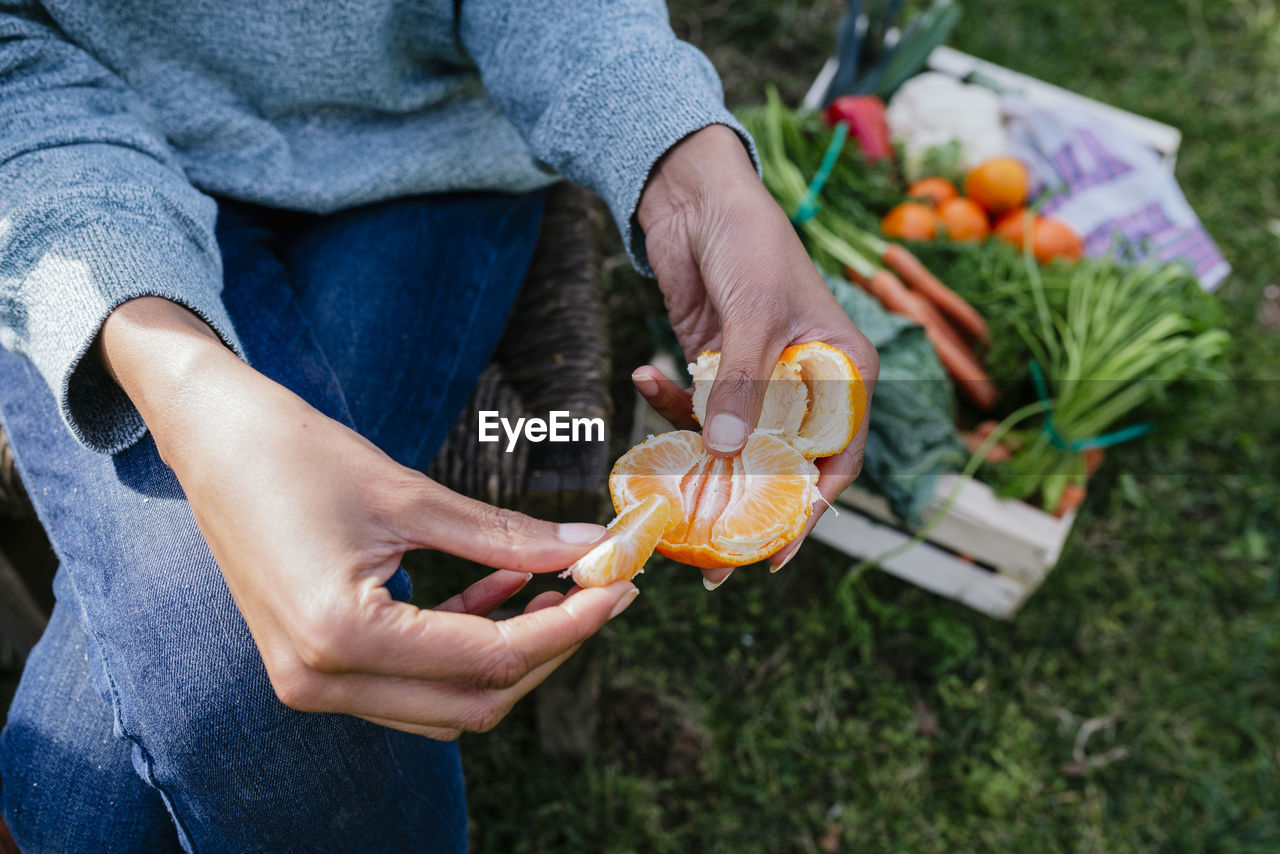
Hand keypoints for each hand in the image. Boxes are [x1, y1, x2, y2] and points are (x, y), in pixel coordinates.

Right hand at [97, 298, 637, 738]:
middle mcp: (321, 679)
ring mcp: (310, 682)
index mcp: (342, 637)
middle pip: (473, 699)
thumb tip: (591, 548)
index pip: (490, 657)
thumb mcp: (411, 495)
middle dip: (548, 648)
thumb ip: (506, 536)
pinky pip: (410, 681)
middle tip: (599, 590)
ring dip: (508, 654)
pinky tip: (505, 588)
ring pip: (445, 704)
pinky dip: (463, 645)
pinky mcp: (313, 665)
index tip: (619, 588)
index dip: (568, 626)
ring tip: (560, 588)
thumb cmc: (295, 451)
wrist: (209, 436)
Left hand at [635, 125, 878, 584]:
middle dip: (743, 503)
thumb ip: (744, 387)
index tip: (775, 553)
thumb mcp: (754, 315)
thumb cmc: (749, 241)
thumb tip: (728, 454)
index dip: (810, 510)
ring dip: (695, 459)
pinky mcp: (714, 367)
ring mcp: (757, 378)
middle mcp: (806, 383)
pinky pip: (694, 406)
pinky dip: (667, 400)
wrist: (695, 192)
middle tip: (708, 554)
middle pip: (781, 462)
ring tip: (661, 489)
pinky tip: (643, 373)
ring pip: (731, 442)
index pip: (837, 458)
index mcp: (843, 371)